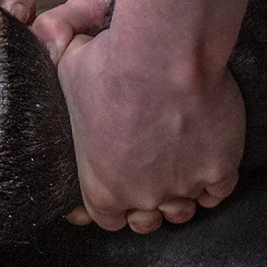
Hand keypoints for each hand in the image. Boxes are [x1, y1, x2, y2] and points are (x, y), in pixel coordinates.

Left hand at [33, 0, 244, 232]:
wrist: (163, 58)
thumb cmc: (107, 68)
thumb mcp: (68, 75)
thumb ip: (63, 85)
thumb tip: (47, 45)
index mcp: (100, 186)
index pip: (104, 219)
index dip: (112, 206)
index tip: (117, 190)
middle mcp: (141, 195)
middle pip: (147, 221)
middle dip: (147, 205)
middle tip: (150, 181)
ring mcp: (183, 185)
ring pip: (184, 210)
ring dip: (181, 196)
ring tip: (179, 175)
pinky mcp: (219, 168)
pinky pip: (219, 192)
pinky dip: (215, 182)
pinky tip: (208, 166)